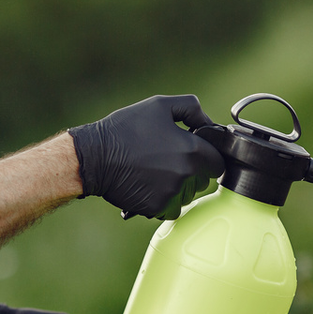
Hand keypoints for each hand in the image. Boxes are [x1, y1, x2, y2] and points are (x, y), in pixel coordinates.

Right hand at [69, 94, 225, 218]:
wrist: (94, 157)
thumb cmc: (126, 129)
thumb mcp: (160, 105)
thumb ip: (192, 108)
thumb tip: (209, 123)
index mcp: (192, 151)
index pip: (218, 162)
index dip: (208, 156)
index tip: (195, 153)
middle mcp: (186, 175)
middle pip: (203, 180)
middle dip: (193, 172)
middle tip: (169, 159)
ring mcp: (171, 195)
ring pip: (187, 196)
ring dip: (179, 187)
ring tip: (156, 172)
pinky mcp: (157, 208)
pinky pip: (171, 208)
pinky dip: (164, 200)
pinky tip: (149, 185)